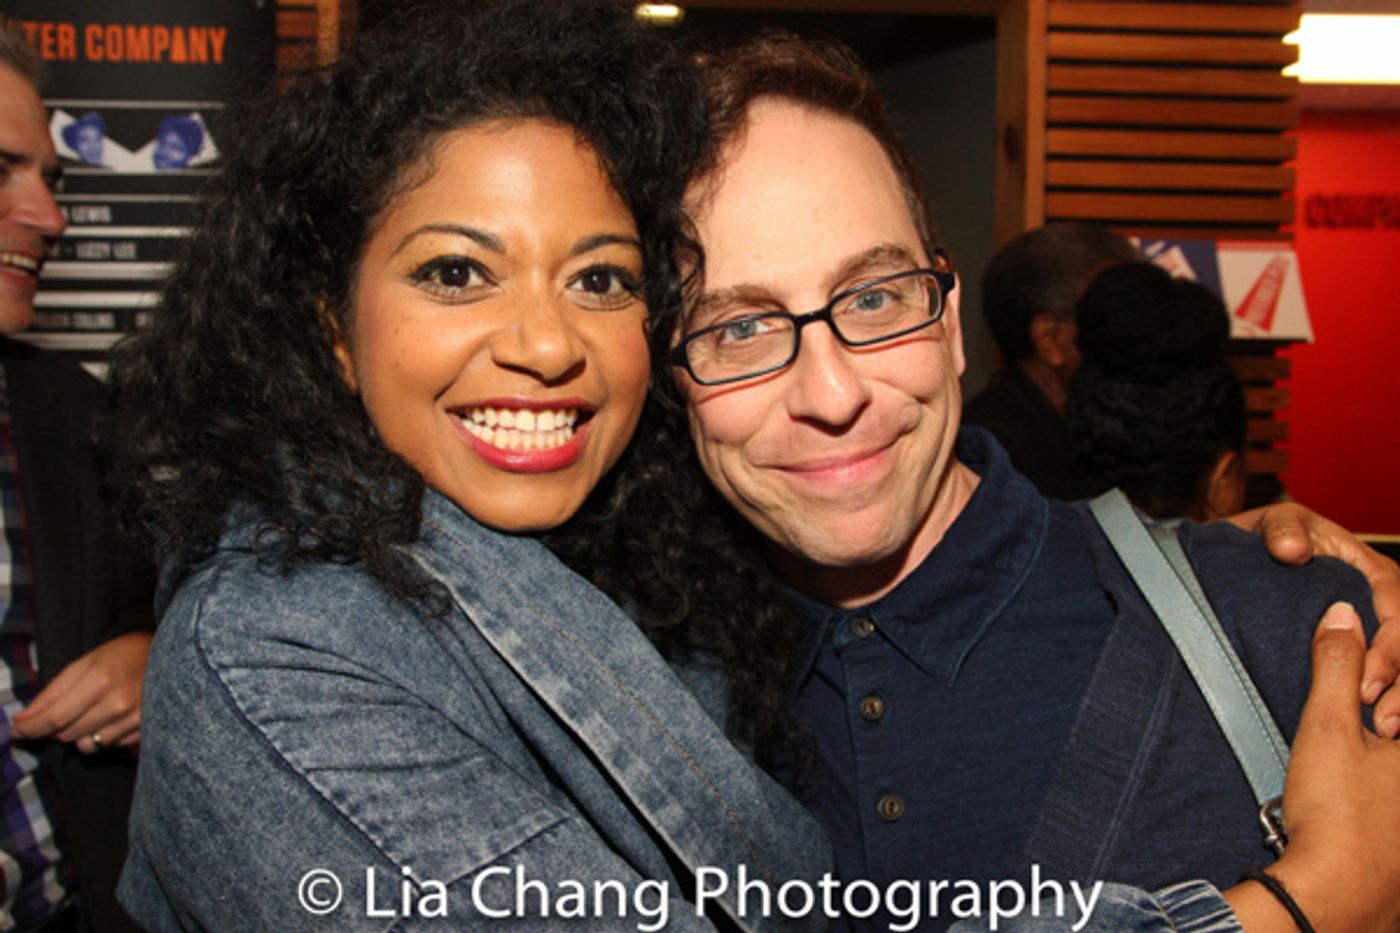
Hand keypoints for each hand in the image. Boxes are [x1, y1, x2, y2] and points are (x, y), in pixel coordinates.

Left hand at [11, 631, 152, 752]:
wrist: (171, 655)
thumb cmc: (123, 655)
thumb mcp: (85, 663)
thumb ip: (53, 692)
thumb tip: (22, 720)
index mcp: (101, 680)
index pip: (55, 717)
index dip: (31, 728)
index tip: (17, 731)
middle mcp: (119, 703)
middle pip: (68, 734)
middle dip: (55, 728)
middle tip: (60, 713)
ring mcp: (136, 720)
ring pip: (87, 745)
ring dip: (80, 734)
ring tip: (90, 714)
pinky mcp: (147, 731)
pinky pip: (110, 747)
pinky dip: (103, 737)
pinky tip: (111, 719)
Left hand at [1224, 503, 1399, 732]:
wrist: (1250, 552)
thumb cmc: (1273, 538)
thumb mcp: (1274, 525)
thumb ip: (1282, 531)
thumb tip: (1291, 551)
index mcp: (1372, 571)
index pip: (1396, 611)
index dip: (1388, 649)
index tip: (1365, 684)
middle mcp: (1385, 599)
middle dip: (1399, 682)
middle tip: (1382, 721)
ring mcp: (1380, 626)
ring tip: (1386, 730)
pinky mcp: (1367, 648)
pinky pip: (1391, 674)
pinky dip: (1392, 697)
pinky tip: (1382, 728)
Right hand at [1226, 603, 1399, 931]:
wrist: (1338, 895)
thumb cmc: (1340, 817)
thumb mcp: (1328, 727)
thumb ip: (1336, 664)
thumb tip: (1343, 614)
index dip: (1387, 651)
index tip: (1358, 664)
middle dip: (1386, 689)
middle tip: (1362, 701)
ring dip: (1387, 722)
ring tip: (1361, 739)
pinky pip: (1395, 773)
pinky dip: (1386, 758)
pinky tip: (1364, 775)